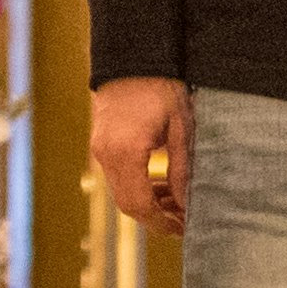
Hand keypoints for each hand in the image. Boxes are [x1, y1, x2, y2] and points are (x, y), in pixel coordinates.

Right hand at [93, 78, 189, 233]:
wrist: (133, 58)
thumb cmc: (162, 87)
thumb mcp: (181, 128)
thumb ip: (182, 169)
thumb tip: (186, 204)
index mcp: (127, 152)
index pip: (139, 204)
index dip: (160, 222)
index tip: (182, 229)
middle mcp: (106, 154)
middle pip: (127, 204)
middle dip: (155, 218)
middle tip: (182, 222)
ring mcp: (100, 150)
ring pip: (121, 192)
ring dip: (147, 203)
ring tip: (176, 204)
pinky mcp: (101, 144)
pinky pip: (117, 177)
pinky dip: (138, 187)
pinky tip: (160, 185)